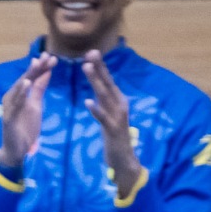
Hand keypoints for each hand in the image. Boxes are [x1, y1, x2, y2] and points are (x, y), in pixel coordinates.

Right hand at [0, 54, 56, 169]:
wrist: (16, 150)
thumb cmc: (25, 127)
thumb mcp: (36, 105)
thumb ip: (39, 88)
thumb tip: (47, 71)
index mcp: (20, 94)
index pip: (31, 77)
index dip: (41, 67)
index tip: (52, 57)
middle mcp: (12, 97)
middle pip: (25, 79)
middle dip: (36, 67)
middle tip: (47, 56)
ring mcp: (9, 107)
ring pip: (19, 88)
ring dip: (27, 75)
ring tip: (36, 63)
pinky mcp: (8, 117)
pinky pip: (15, 104)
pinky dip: (20, 93)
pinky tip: (26, 83)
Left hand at [83, 50, 141, 196]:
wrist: (124, 159)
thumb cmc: (113, 136)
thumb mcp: (108, 114)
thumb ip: (104, 100)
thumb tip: (98, 84)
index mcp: (118, 101)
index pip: (108, 80)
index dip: (100, 66)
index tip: (91, 52)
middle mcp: (120, 105)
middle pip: (107, 84)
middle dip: (99, 68)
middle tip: (90, 53)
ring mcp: (118, 117)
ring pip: (105, 96)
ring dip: (96, 81)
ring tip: (87, 68)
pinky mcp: (113, 130)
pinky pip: (103, 118)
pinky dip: (96, 110)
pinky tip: (87, 102)